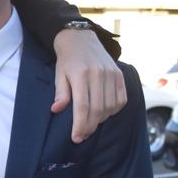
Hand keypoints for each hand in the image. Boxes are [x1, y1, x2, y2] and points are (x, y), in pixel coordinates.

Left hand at [51, 28, 126, 142]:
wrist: (81, 39)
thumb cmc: (67, 60)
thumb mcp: (59, 75)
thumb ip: (61, 93)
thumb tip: (56, 109)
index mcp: (81, 75)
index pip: (83, 107)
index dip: (80, 125)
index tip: (76, 137)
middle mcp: (98, 74)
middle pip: (98, 109)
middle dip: (90, 126)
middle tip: (82, 135)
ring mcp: (111, 74)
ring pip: (110, 106)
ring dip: (101, 119)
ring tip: (91, 123)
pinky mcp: (120, 75)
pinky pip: (121, 98)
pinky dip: (114, 109)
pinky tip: (104, 113)